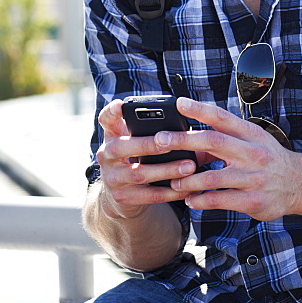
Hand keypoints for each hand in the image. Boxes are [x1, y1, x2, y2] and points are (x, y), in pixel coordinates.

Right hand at [95, 99, 197, 216]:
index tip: (121, 105)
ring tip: (189, 166)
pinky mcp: (122, 198)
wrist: (120, 196)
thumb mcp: (138, 141)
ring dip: (166, 169)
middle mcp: (107, 155)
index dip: (111, 111)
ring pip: (138, 173)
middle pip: (120, 147)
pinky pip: (149, 196)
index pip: (106, 119)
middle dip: (147, 144)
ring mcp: (112, 178)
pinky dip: (169, 192)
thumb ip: (156, 130)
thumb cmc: (138, 158)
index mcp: (113, 135)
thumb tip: (195, 121)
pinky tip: (186, 188)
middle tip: (169, 141)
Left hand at [166, 97, 301, 220]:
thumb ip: (225, 138)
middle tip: (160, 140)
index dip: (200, 109)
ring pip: (212, 177)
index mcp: (251, 134)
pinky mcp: (253, 201)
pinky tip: (191, 200)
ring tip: (174, 184)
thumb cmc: (269, 159)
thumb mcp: (253, 141)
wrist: (300, 183)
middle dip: (184, 140)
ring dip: (188, 181)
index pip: (223, 118)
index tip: (179, 103)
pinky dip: (201, 201)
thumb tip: (190, 136)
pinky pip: (220, 201)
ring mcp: (253, 178)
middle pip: (214, 142)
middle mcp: (253, 153)